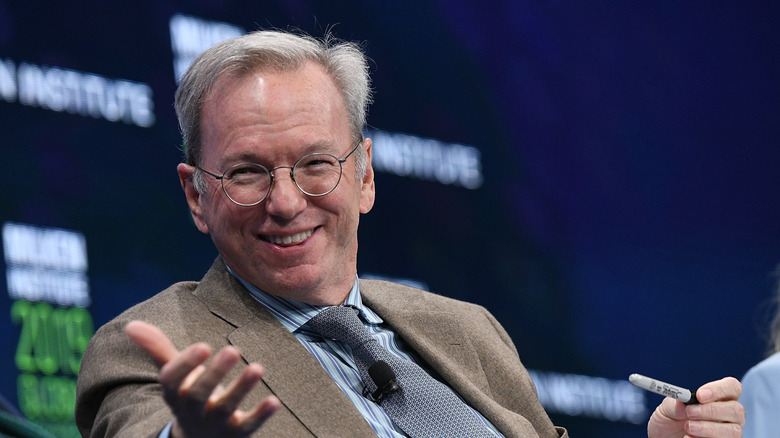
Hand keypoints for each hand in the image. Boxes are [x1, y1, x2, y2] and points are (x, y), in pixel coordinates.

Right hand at [125, 320, 279, 437]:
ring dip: (241, 389)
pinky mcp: (238, 434)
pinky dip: (260, 415)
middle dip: (214, 374)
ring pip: (226, 409)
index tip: (203, 345)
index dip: (186, 364)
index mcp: (175, 394)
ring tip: (258, 367)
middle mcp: (193, 411)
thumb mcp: (174, 376)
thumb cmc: (188, 397)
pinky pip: (249, 427)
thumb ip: (158, 350)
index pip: (172, 381)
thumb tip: (131, 325)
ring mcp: (215, 424)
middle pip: (199, 395)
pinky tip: (274, 400)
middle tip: (231, 349)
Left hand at [647, 377, 743, 437]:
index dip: (719, 389)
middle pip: (736, 410)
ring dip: (708, 428)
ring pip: (733, 430)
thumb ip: (676, 404)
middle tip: (690, 412)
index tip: (700, 395)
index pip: (732, 387)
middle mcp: (729, 415)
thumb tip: (685, 402)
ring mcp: (730, 432)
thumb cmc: (669, 421)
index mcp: (719, 398)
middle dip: (711, 410)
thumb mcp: (666, 409)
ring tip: (688, 428)